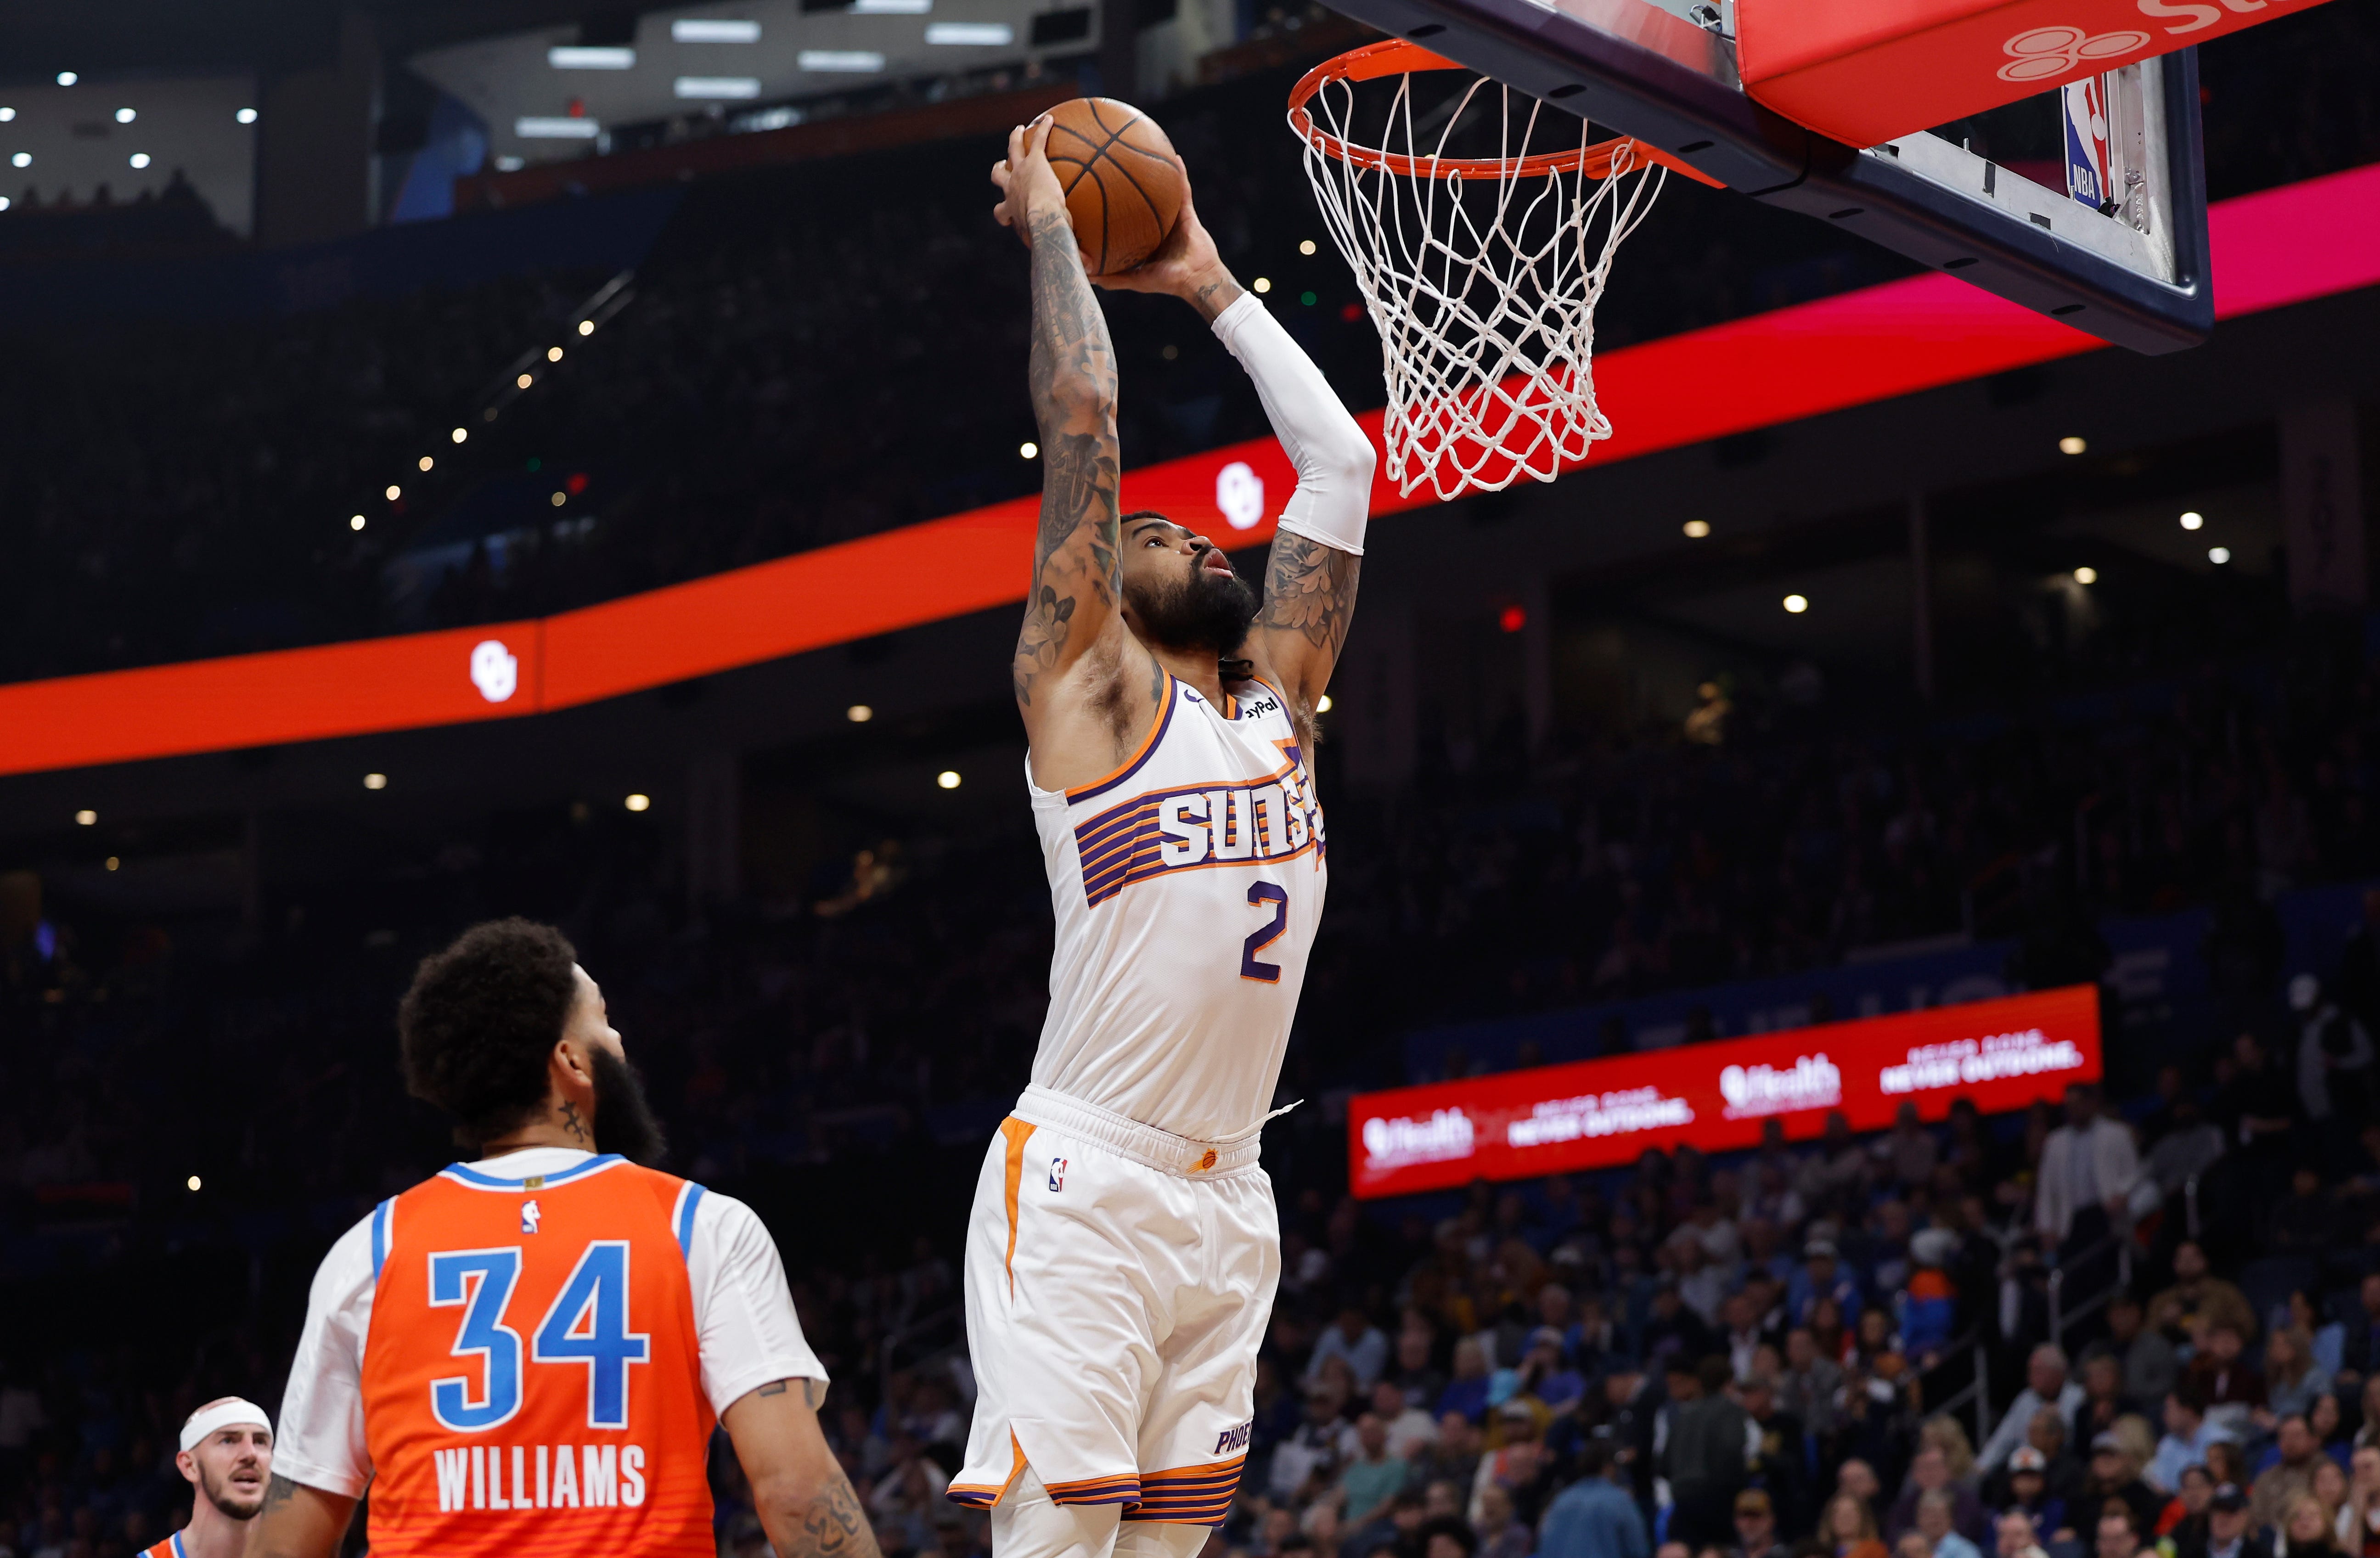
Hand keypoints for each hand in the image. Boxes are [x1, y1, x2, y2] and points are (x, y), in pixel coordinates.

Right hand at [991, 116, 1069, 249]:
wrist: (1041, 215)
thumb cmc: (1046, 234)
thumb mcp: (1055, 243)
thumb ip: (1071, 253)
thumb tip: (1089, 271)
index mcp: (1012, 210)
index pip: (1002, 212)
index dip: (1003, 211)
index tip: (1006, 212)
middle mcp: (1011, 189)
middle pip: (998, 176)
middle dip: (999, 169)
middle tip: (1002, 164)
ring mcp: (1020, 172)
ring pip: (1012, 151)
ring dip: (1015, 140)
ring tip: (1019, 130)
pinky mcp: (1034, 160)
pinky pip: (1038, 140)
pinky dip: (1043, 129)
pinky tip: (1050, 118)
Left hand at [1094, 161, 1239, 318]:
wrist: (1196, 280)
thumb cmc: (1167, 282)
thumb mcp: (1135, 279)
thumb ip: (1113, 278)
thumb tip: (1087, 275)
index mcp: (1146, 242)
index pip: (1128, 223)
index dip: (1115, 211)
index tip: (1099, 197)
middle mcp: (1159, 228)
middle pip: (1142, 203)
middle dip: (1130, 187)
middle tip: (1115, 168)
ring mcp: (1174, 219)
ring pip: (1163, 193)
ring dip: (1157, 175)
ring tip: (1145, 154)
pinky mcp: (1187, 214)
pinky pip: (1184, 190)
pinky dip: (1181, 174)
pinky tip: (1174, 158)